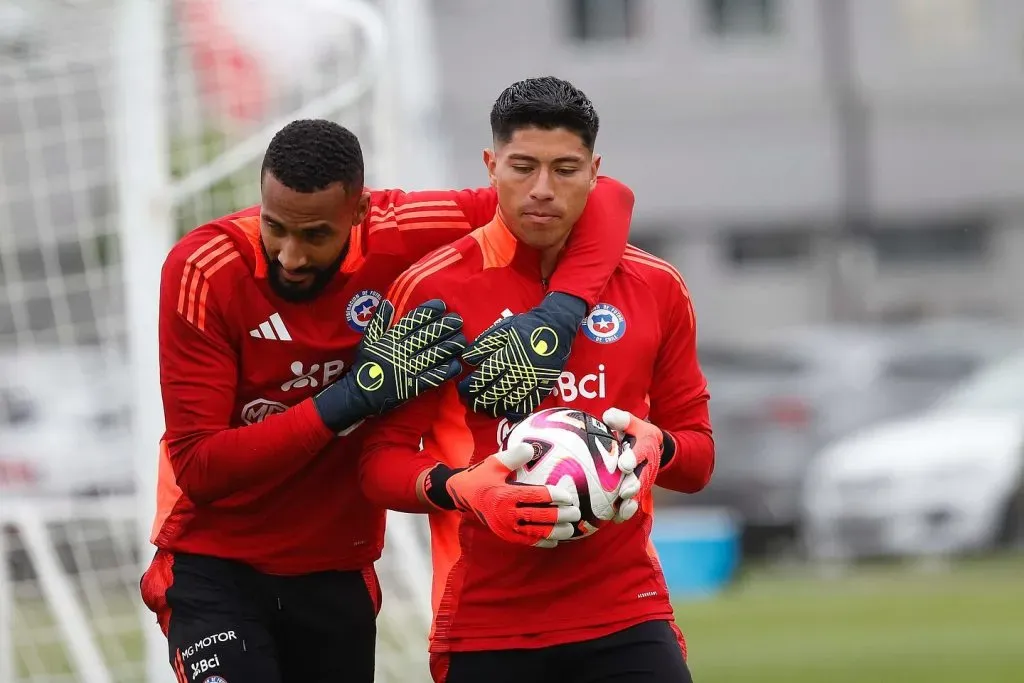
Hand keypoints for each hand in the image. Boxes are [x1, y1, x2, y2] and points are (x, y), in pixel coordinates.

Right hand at [313, 299, 465, 430]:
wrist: (360, 395)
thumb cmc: (365, 365)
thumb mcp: (368, 340)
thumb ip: (379, 321)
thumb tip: (389, 302)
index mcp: (390, 339)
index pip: (412, 322)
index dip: (428, 312)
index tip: (442, 305)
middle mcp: (400, 352)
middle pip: (426, 336)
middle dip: (444, 327)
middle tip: (458, 320)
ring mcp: (407, 369)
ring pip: (432, 355)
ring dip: (449, 347)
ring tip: (462, 340)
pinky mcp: (413, 387)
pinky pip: (432, 377)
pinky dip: (445, 371)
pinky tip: (456, 364)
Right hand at [446, 443, 580, 547]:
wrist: (463, 495)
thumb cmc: (482, 476)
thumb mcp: (495, 463)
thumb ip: (513, 456)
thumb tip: (532, 448)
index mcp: (504, 495)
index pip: (535, 497)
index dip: (553, 496)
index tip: (568, 496)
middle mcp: (506, 514)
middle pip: (539, 516)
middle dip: (560, 516)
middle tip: (576, 513)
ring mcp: (505, 528)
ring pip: (536, 533)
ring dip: (555, 532)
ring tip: (571, 529)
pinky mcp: (505, 535)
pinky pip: (527, 541)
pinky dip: (542, 542)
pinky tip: (556, 540)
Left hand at [458, 292, 586, 420]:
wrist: (557, 324)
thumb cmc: (527, 325)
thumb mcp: (503, 328)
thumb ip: (485, 344)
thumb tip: (467, 359)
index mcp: (509, 354)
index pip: (486, 374)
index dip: (472, 385)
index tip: (463, 390)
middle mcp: (520, 369)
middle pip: (497, 390)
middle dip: (482, 399)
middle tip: (471, 404)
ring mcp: (534, 378)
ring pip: (513, 398)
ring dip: (498, 406)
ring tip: (487, 410)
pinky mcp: (546, 382)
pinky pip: (533, 400)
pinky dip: (521, 409)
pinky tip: (510, 414)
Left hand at [603, 408, 663, 522]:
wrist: (652, 448)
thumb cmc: (634, 433)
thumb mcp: (632, 423)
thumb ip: (622, 419)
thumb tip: (608, 416)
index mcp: (647, 445)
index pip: (642, 451)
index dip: (634, 458)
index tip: (625, 464)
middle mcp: (648, 465)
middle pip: (642, 477)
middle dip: (634, 485)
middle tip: (624, 491)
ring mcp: (644, 480)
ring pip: (639, 494)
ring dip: (631, 503)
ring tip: (622, 511)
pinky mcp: (638, 491)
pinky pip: (633, 503)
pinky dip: (626, 512)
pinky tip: (615, 519)